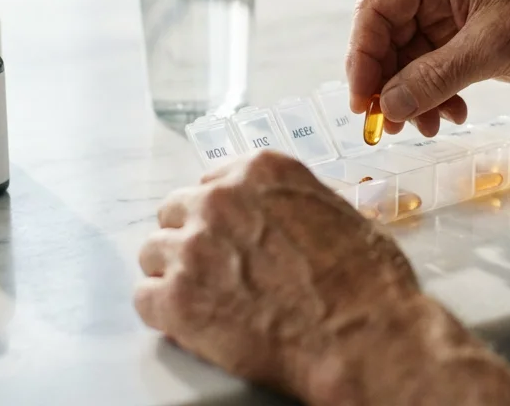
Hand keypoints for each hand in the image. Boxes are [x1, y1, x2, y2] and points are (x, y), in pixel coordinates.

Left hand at [134, 153, 425, 401]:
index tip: (226, 232)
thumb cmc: (365, 281)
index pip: (212, 180)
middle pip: (175, 210)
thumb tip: (281, 220)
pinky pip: (144, 297)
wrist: (360, 336)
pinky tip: (190, 322)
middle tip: (214, 269)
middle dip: (191, 238)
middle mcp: (219, 200)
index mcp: (260, 172)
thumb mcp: (338, 213)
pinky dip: (164, 312)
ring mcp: (193, 248)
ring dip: (174, 273)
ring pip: (153, 252)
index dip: (219, 212)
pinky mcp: (177, 299)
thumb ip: (292, 205)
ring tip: (204, 298)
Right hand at [348, 0, 509, 131]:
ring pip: (411, 61)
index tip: (362, 102)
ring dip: (413, 97)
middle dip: (389, 85)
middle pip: (389, 39)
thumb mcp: (490, 49)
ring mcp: (457, 16)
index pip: (376, 11)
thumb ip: (432, 78)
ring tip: (426, 128)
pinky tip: (452, 115)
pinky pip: (436, 72)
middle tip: (390, 126)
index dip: (363, 58)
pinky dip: (436, 97)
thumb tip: (386, 108)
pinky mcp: (474, 42)